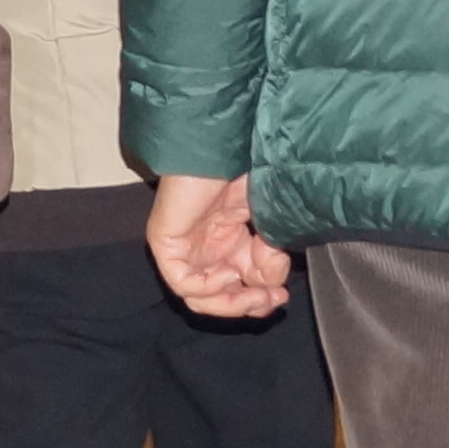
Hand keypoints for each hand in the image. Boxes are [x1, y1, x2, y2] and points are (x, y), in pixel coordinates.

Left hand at [147, 173, 290, 317]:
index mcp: (228, 242)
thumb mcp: (267, 219)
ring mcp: (183, 248)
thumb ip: (270, 255)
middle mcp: (204, 249)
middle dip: (249, 304)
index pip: (239, 287)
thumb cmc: (243, 170)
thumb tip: (272, 284)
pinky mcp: (165, 244)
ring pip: (199, 298)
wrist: (218, 143)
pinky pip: (182, 282)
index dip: (261, 298)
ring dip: (231, 302)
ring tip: (255, 293)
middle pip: (220, 298)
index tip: (283, 296)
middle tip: (272, 300)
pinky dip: (208, 286)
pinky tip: (229, 272)